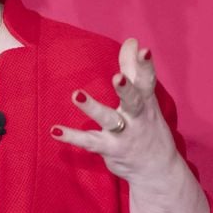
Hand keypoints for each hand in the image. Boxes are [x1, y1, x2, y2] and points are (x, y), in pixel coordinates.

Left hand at [50, 38, 179, 184]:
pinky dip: (72, 137)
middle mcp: (137, 118)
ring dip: (93, 108)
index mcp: (146, 102)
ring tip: (77, 94)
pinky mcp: (109, 149)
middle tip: (117, 77)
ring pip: (109, 120)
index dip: (145, 66)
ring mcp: (124, 134)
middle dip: (126, 90)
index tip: (144, 50)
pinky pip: (89, 142)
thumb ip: (134, 69)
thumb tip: (132, 41)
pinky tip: (55, 130)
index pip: (147, 81)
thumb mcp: (146, 99)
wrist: (158, 171)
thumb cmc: (149, 127)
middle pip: (133, 101)